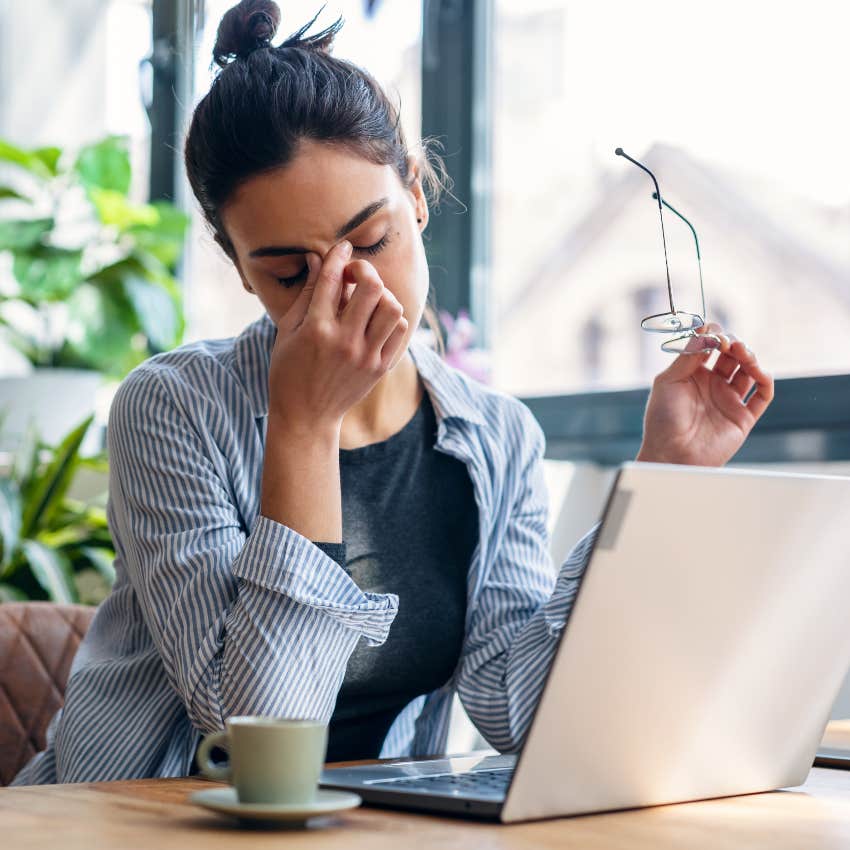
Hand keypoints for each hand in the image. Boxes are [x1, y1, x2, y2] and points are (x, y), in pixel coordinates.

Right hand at [266, 240, 408, 433]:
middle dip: (364, 270)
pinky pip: (399, 329)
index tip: (343, 247)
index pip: (333, 278)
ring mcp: (366, 356)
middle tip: (354, 276)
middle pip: (372, 286)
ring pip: (392, 307)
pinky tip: (376, 319)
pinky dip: (391, 317)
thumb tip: (317, 258)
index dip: (339, 255)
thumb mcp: (288, 331)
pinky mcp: (380, 367)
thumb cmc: (289, 370)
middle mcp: (344, 341)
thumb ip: (305, 293)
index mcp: (316, 329)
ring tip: (367, 300)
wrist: (307, 416)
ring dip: (381, 295)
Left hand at [636, 323, 773, 466]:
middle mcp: (712, 385)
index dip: (714, 336)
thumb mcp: (669, 381)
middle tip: (729, 343)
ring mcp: (728, 400)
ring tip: (742, 352)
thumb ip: (688, 356)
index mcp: (693, 374)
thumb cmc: (662, 420)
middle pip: (732, 355)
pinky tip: (758, 372)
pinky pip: (762, 395)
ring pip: (749, 371)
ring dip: (750, 357)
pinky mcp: (743, 416)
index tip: (713, 333)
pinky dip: (766, 380)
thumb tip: (705, 330)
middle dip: (734, 343)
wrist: (670, 454)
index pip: (711, 347)